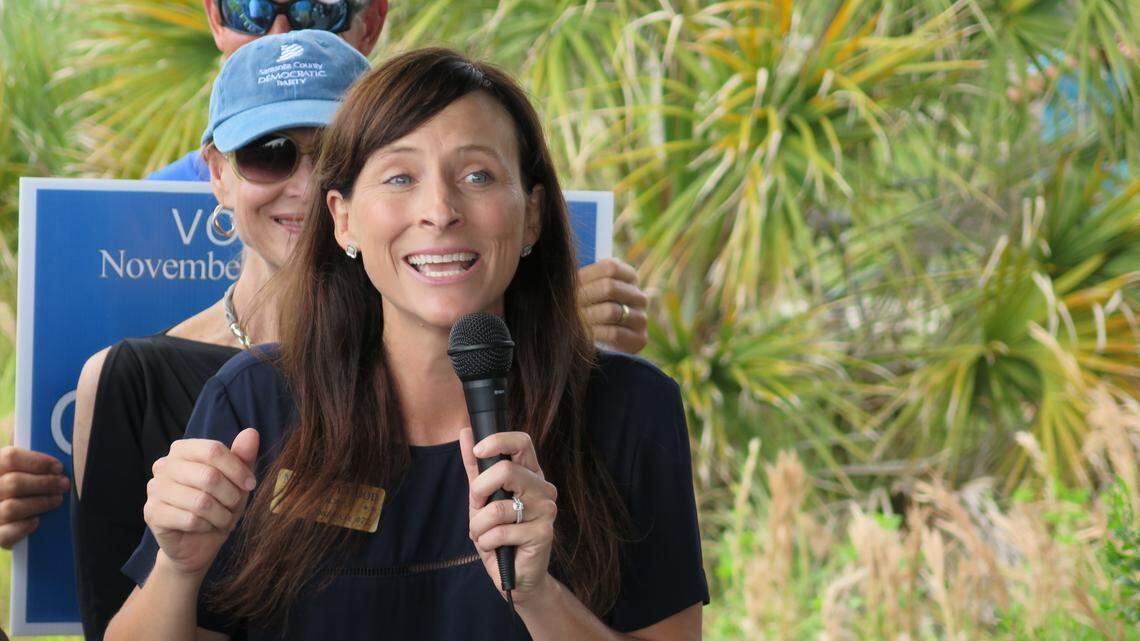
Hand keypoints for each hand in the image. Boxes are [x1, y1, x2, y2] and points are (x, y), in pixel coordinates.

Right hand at [0, 446, 69, 547]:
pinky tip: (36, 521)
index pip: (9, 457)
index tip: (58, 467)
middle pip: (14, 483)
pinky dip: (24, 527)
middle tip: (64, 484)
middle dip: (45, 483)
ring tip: (57, 500)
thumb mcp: (20, 469)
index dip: (37, 461)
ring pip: (12, 507)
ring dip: (40, 503)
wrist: (5, 516)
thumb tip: (51, 447)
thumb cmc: (18, 487)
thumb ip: (29, 459)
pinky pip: (6, 534)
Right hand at [144, 428, 258, 576]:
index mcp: (182, 449)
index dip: (237, 469)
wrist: (198, 542)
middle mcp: (164, 465)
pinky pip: (190, 519)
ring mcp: (154, 489)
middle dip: (231, 496)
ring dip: (221, 514)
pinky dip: (206, 526)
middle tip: (234, 506)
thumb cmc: (218, 504)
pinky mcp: (152, 513)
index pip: (213, 450)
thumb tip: (251, 432)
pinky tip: (206, 527)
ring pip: (201, 501)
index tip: (250, 484)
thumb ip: (243, 456)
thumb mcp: (236, 480)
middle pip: (209, 476)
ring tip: (223, 519)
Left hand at [460, 428, 557, 604]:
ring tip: (484, 535)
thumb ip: (475, 468)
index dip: (498, 441)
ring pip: (498, 507)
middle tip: (477, 506)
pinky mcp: (544, 533)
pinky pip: (500, 532)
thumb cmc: (499, 535)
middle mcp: (543, 488)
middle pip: (506, 471)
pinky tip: (495, 548)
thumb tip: (465, 433)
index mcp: (530, 475)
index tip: (477, 450)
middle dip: (479, 491)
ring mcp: (546, 510)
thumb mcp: (482, 500)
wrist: (515, 576)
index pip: (522, 442)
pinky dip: (487, 542)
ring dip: (479, 526)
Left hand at [577, 258, 648, 354]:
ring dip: (587, 316)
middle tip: (568, 305)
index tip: (570, 285)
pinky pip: (614, 333)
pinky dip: (594, 333)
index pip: (611, 267)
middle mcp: (639, 296)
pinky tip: (582, 334)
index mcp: (629, 277)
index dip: (587, 275)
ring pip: (611, 311)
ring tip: (572, 319)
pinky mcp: (640, 339)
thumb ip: (582, 281)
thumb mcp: (588, 291)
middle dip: (585, 296)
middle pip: (610, 287)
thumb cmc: (591, 310)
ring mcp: (641, 318)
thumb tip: (566, 277)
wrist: (603, 344)